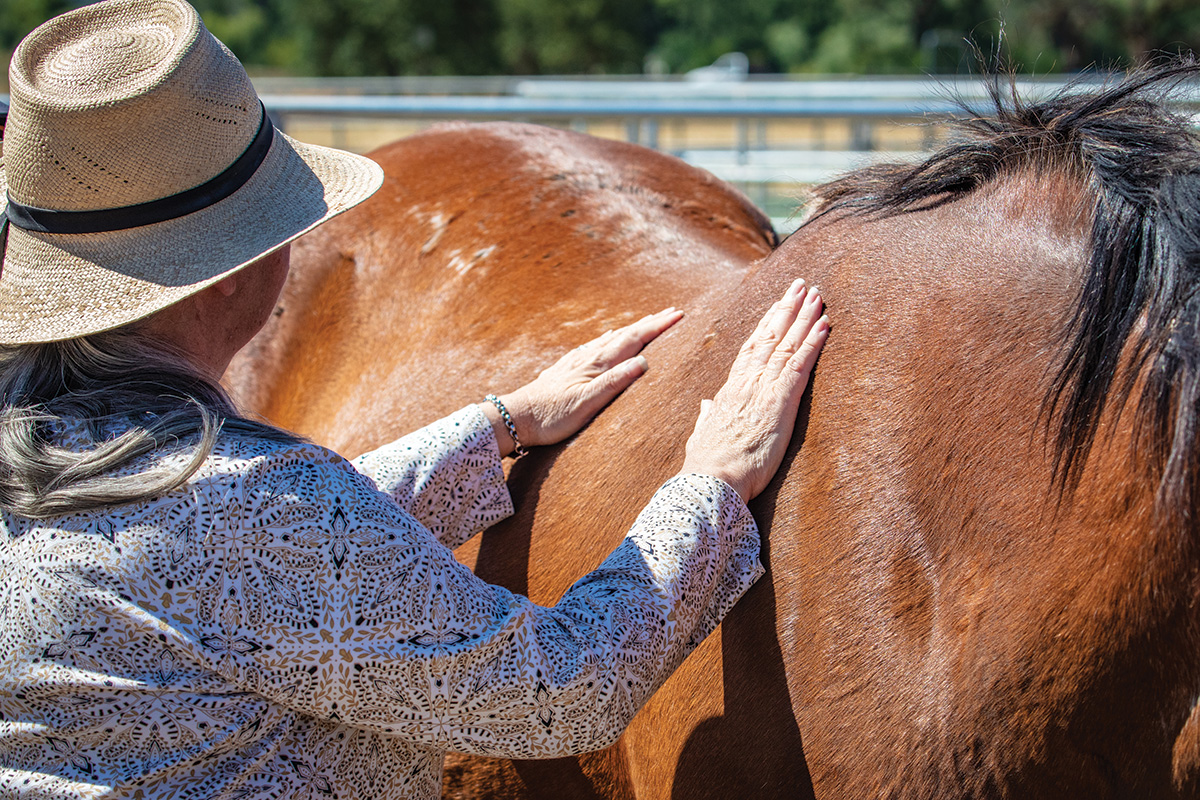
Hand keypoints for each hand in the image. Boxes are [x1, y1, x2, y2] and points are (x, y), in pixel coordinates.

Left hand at [482, 308, 683, 455]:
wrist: (516, 417)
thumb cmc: (551, 416)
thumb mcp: (585, 403)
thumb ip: (613, 382)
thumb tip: (643, 361)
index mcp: (597, 364)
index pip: (634, 340)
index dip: (657, 327)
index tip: (679, 315)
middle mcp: (588, 357)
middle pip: (625, 334)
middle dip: (650, 322)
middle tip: (672, 312)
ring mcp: (576, 360)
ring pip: (610, 338)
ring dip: (632, 328)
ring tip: (647, 321)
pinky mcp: (566, 367)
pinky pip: (595, 346)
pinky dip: (609, 338)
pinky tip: (606, 338)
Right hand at [679, 279, 828, 501]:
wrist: (711, 478)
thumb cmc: (708, 464)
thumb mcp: (703, 435)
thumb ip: (706, 417)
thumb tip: (705, 406)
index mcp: (730, 390)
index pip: (750, 349)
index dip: (766, 325)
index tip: (776, 307)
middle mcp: (746, 382)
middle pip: (770, 336)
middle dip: (786, 308)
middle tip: (800, 285)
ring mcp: (763, 388)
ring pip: (786, 343)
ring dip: (803, 316)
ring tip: (816, 294)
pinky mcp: (780, 401)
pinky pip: (800, 364)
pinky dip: (813, 342)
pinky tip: (825, 325)